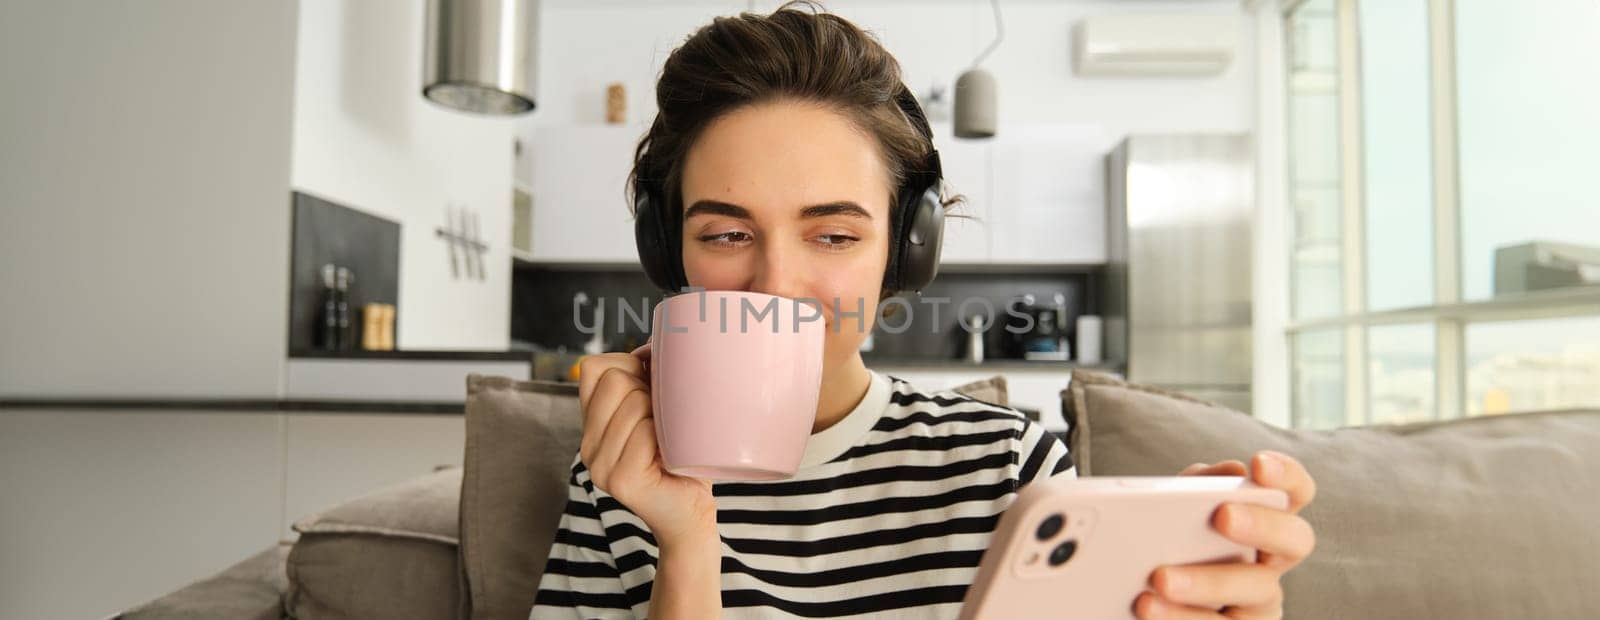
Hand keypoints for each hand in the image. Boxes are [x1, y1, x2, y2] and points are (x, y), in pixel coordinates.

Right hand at [577, 350, 716, 543]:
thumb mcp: (660, 412)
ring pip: (633, 402)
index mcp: (592, 424)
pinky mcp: (619, 480)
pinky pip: (645, 431)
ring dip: (664, 415)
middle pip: (614, 378)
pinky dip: (668, 437)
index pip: (592, 366)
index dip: (628, 366)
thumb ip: (647, 380)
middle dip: (651, 388)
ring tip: (671, 441)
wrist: (691, 515)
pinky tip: (672, 457)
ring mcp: (599, 465)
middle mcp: (587, 444)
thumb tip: (657, 342)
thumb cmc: (683, 458)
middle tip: (668, 422)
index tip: (653, 390)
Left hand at [1135, 451, 1317, 619]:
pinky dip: (1182, 617)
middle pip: (1295, 539)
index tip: (1258, 464)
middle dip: (1263, 524)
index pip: (1296, 492)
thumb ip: (1197, 486)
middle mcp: (1273, 561)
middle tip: (1223, 516)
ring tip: (1160, 578)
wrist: (1134, 601)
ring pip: (1256, 589)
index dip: (1288, 475)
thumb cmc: (1165, 548)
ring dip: (1208, 582)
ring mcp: (1261, 603)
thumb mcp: (1174, 513)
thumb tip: (1230, 470)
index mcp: (1263, 522)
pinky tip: (1148, 606)